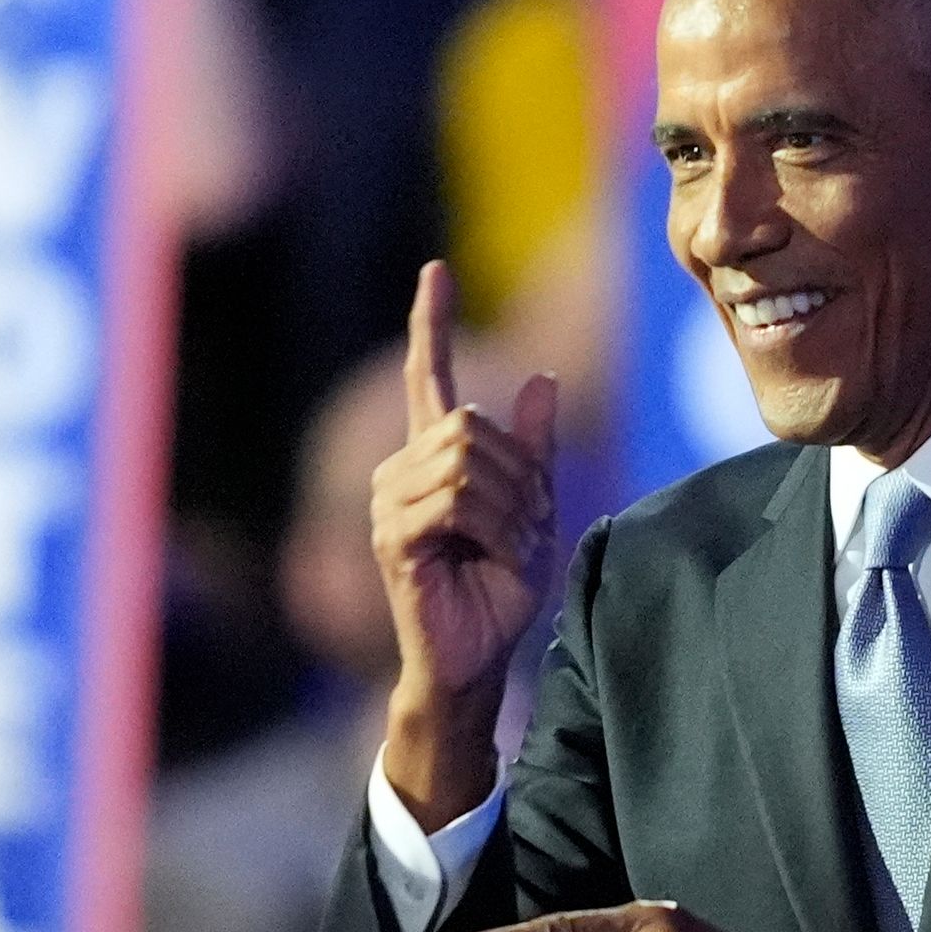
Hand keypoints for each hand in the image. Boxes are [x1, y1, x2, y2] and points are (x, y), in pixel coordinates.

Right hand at [373, 262, 556, 825]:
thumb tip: (540, 380)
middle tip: (526, 529)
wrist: (474, 659)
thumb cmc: (497, 590)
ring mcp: (389, 502)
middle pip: (471, 423)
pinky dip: (494, 528)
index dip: (431, 324)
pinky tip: (494, 558)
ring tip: (510, 550)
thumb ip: (533, 450)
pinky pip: (456, 500)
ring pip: (468, 460)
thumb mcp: (533, 511)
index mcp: (432, 459)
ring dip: (512, 507)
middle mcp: (400, 470)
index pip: (428, 377)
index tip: (435, 272)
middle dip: (520, 475)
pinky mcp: (393, 536)